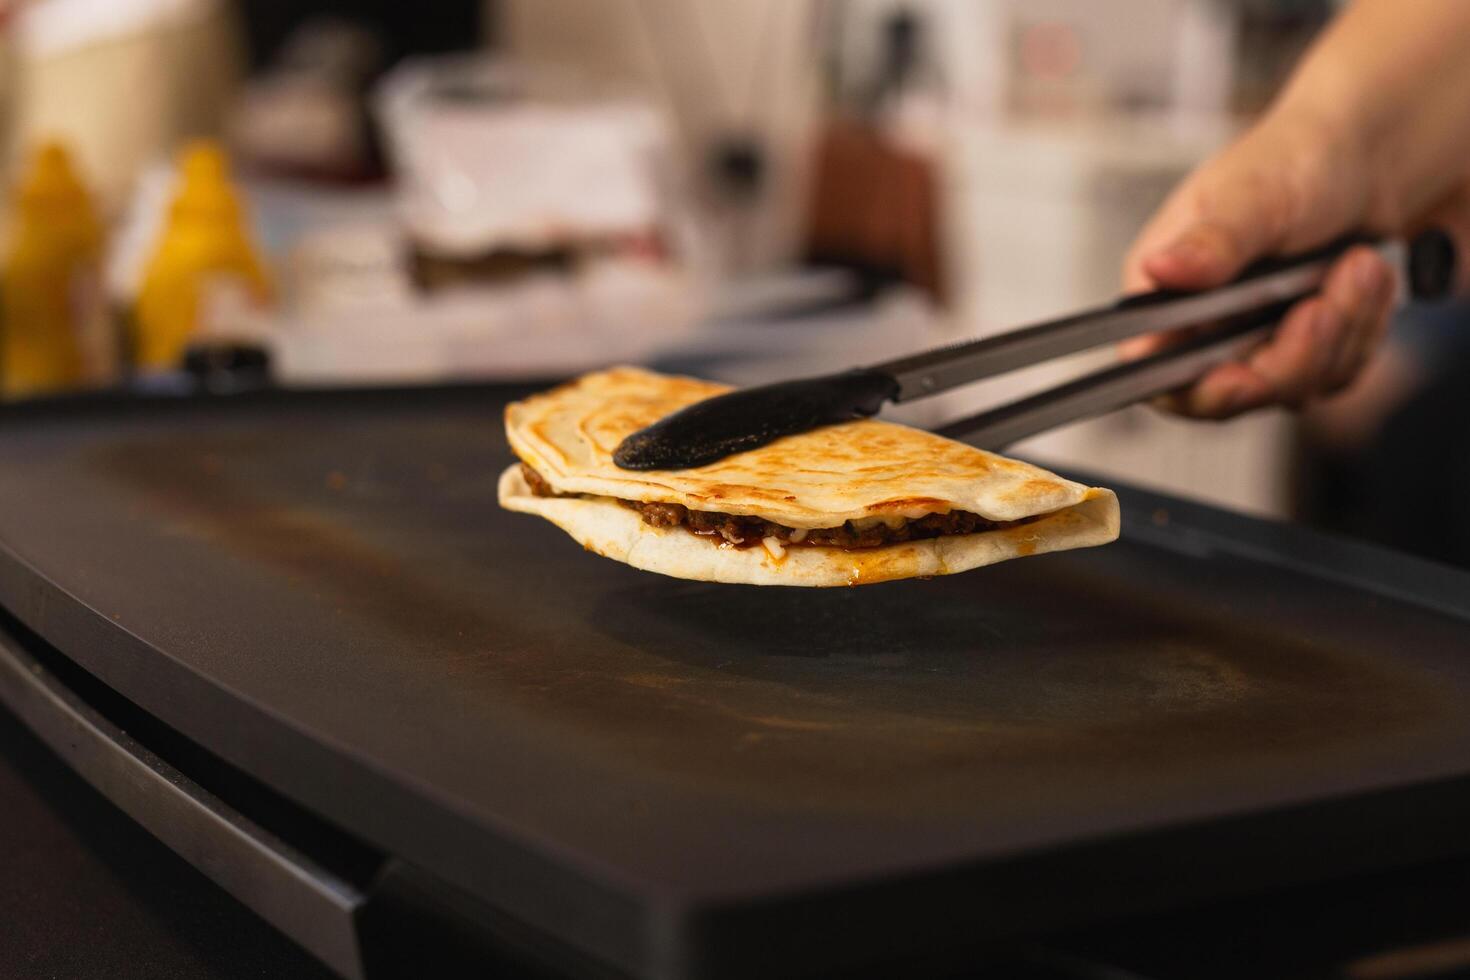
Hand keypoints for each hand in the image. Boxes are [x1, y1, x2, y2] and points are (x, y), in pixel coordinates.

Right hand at [1121, 107, 1400, 417]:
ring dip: (1344, 329)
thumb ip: (1211, 242)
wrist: (1377, 155)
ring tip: (1358, 263)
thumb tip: (1159, 269)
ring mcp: (1253, 341)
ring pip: (1294, 388)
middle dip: (1296, 352)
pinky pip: (1336, 376)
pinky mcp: (1304, 350)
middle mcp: (1199, 325)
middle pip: (1232, 392)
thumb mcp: (1256, 195)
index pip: (1153, 370)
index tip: (1247, 377)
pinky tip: (1366, 279)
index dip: (1197, 387)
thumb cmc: (1301, 159)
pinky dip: (1364, 329)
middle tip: (1326, 298)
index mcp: (1163, 291)